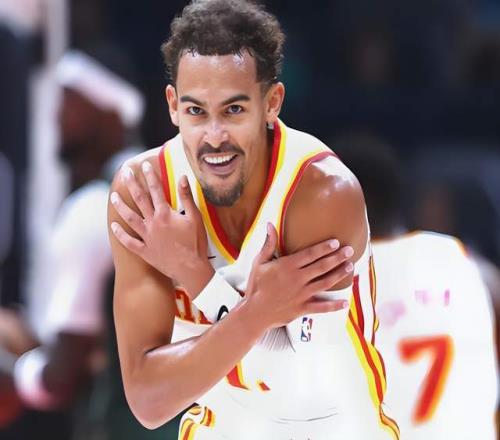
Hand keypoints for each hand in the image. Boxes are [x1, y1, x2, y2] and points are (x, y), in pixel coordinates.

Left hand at [110, 162, 213, 295]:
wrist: (191, 269)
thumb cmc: (196, 243)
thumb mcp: (196, 218)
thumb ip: (187, 197)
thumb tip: (182, 178)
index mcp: (165, 214)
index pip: (156, 190)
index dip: (150, 176)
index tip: (144, 165)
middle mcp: (153, 223)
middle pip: (140, 200)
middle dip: (132, 184)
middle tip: (125, 172)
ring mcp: (147, 237)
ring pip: (130, 218)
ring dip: (120, 206)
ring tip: (113, 196)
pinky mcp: (145, 251)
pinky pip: (129, 242)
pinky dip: (120, 234)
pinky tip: (114, 226)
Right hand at [245, 223, 353, 327]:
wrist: (254, 312)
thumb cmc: (256, 285)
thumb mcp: (259, 262)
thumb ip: (268, 244)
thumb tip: (270, 224)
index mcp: (287, 266)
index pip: (310, 254)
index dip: (324, 248)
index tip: (336, 242)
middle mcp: (297, 279)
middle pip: (322, 266)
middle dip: (338, 257)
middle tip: (350, 250)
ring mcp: (301, 294)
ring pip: (325, 282)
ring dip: (339, 274)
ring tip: (350, 266)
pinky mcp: (302, 308)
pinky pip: (322, 307)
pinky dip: (334, 305)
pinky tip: (345, 302)